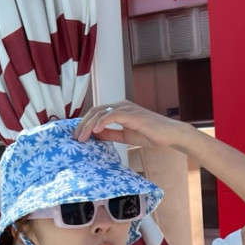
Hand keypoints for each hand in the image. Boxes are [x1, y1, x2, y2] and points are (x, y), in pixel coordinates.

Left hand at [74, 100, 192, 150]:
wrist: (169, 134)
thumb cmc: (150, 134)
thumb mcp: (125, 136)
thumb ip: (111, 133)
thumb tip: (94, 135)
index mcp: (119, 109)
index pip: (96, 113)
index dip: (84, 123)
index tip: (77, 136)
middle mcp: (121, 106)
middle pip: (95, 111)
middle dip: (83, 124)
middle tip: (75, 138)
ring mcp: (127, 109)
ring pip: (101, 112)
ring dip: (89, 125)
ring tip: (82, 138)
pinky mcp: (133, 115)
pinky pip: (113, 115)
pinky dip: (102, 122)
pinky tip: (96, 131)